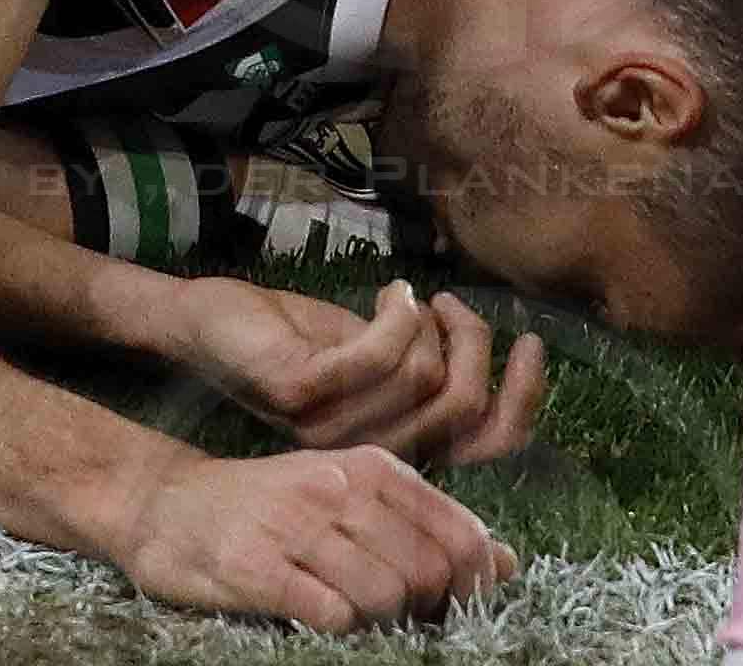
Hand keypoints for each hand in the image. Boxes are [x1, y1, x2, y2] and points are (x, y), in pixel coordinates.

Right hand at [109, 444, 518, 630]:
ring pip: (383, 596)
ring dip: (378, 624)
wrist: (165, 504)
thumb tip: (506, 562)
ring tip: (352, 615)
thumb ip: (426, 525)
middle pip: (427, 572)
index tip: (455, 609)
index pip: (459, 533)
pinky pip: (328, 613)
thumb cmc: (270, 507)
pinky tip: (316, 615)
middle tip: (398, 618)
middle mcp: (339, 487)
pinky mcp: (255, 566)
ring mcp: (295, 525)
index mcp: (373, 467)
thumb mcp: (351, 496)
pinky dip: (335, 628)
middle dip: (425, 611)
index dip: (472, 585)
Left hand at [159, 276, 547, 472]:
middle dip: (474, 344)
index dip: (522, 398)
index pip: (485, 446)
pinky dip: (398, 313)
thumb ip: (430, 372)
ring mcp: (334, 429)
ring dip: (428, 322)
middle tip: (451, 306)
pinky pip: (383, 352)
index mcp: (397, 449)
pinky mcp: (305, 392)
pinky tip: (390, 291)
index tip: (532, 342)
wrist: (211, 325)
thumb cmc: (299, 339)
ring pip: (426, 375)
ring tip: (408, 299)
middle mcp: (369, 452)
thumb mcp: (379, 359)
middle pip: (463, 406)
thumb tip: (494, 361)